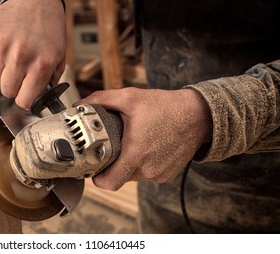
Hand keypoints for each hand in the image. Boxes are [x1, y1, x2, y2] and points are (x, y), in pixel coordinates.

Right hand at [0, 0, 66, 109]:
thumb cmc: (49, 28)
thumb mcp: (59, 55)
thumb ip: (50, 79)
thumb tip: (40, 98)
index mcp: (41, 64)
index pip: (24, 100)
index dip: (26, 100)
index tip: (26, 96)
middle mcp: (21, 56)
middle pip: (6, 91)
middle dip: (14, 88)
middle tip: (21, 76)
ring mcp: (2, 45)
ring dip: (6, 72)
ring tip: (17, 56)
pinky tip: (8, 45)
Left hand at [76, 87, 212, 190]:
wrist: (199, 116)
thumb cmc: (166, 107)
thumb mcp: (130, 97)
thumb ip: (102, 100)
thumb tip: (80, 103)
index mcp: (136, 153)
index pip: (109, 182)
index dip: (97, 178)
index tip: (93, 168)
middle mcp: (148, 168)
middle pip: (119, 177)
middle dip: (112, 164)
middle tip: (111, 148)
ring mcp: (159, 174)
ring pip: (133, 176)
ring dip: (128, 164)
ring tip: (131, 144)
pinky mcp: (167, 175)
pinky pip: (147, 174)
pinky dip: (142, 164)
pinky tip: (146, 148)